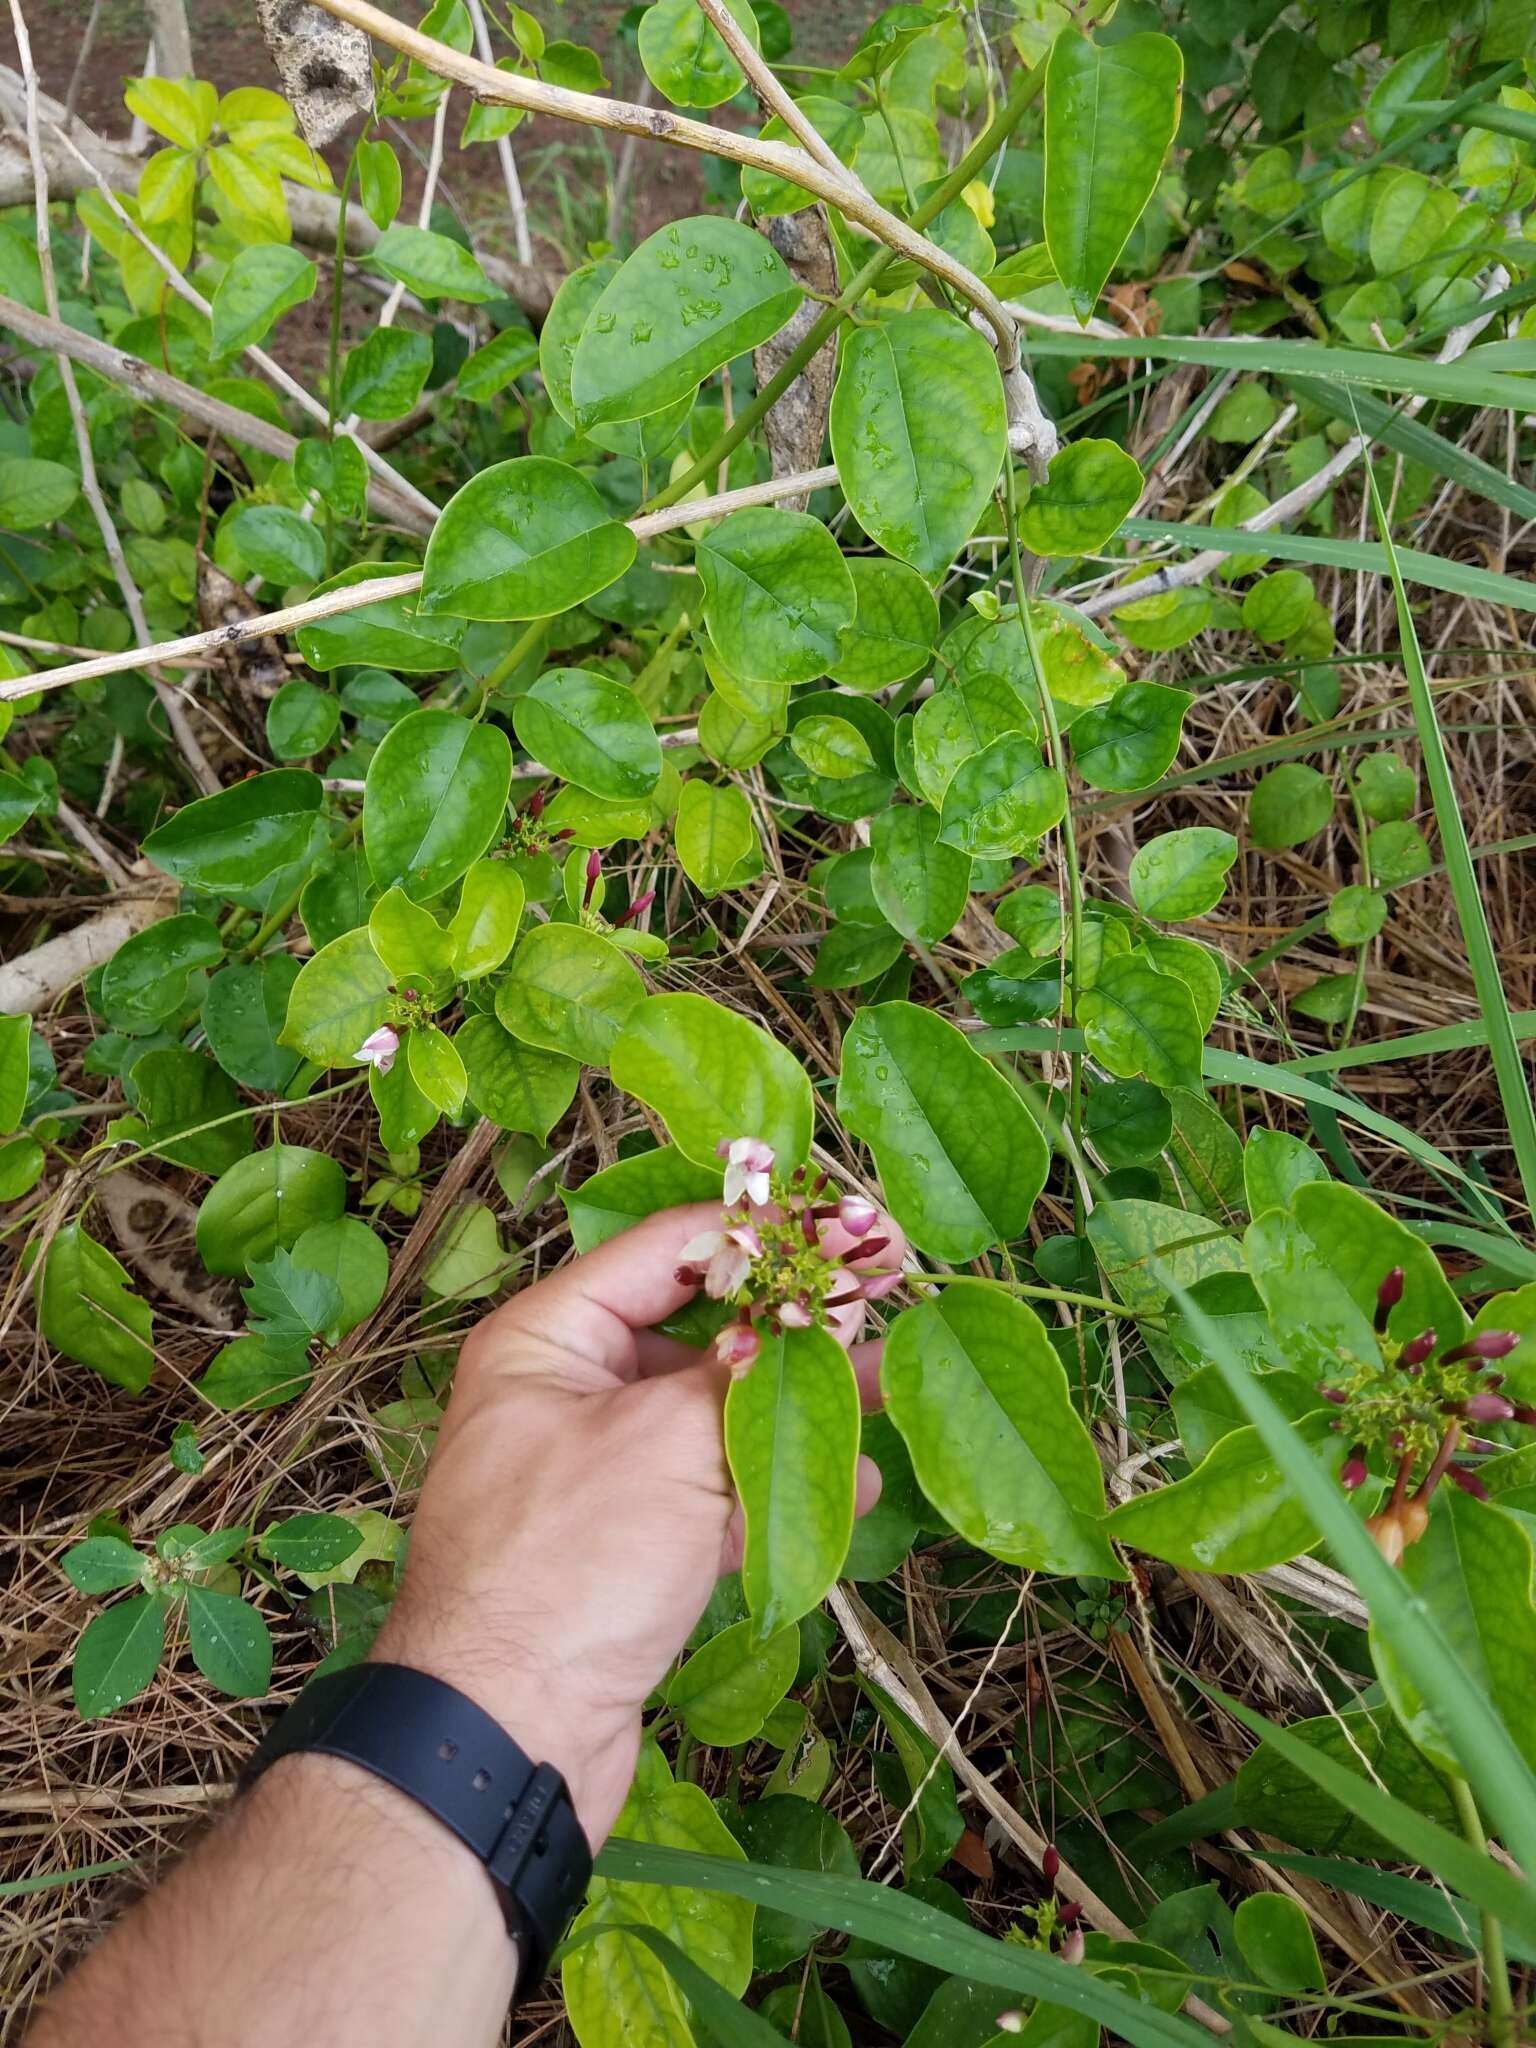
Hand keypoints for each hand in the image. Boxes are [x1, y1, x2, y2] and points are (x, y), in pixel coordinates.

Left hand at [370, 1199, 896, 1846]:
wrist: (508, 1739)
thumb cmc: (568, 1565)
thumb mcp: (667, 1441)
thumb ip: (751, 1370)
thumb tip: (818, 1311)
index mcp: (549, 1338)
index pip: (671, 1250)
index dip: (766, 1235)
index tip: (851, 1226)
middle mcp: (566, 1391)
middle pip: (697, 1330)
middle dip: (790, 1320)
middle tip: (883, 1293)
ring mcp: (596, 1472)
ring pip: (712, 1414)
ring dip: (795, 1404)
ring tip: (885, 1386)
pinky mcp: (625, 1546)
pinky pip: (710, 1490)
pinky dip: (772, 1484)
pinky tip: (849, 1483)